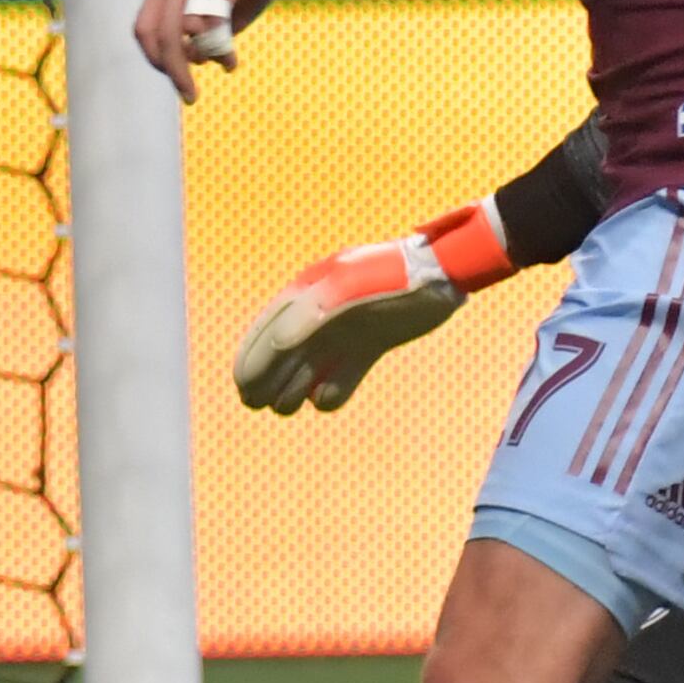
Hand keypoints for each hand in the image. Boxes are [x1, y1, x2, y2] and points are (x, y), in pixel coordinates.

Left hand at [132, 0, 319, 103]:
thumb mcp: (218, 17)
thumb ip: (198, 38)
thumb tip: (190, 61)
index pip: (144, 28)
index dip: (155, 59)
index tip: (175, 78)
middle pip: (163, 34)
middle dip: (175, 71)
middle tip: (190, 96)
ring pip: (188, 30)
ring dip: (206, 56)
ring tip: (226, 61)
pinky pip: (215, 19)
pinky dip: (220, 46)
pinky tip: (230, 59)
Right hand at [235, 236, 460, 412]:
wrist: (441, 275)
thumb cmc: (392, 276)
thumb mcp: (347, 288)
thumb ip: (309, 313)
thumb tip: (277, 345)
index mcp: (310, 291)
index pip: (269, 327)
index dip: (253, 356)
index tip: (242, 385)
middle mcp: (323, 313)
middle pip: (284, 352)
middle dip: (267, 377)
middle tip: (257, 402)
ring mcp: (347, 330)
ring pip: (310, 366)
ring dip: (294, 387)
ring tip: (285, 407)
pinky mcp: (371, 345)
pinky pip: (343, 373)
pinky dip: (334, 389)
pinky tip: (326, 400)